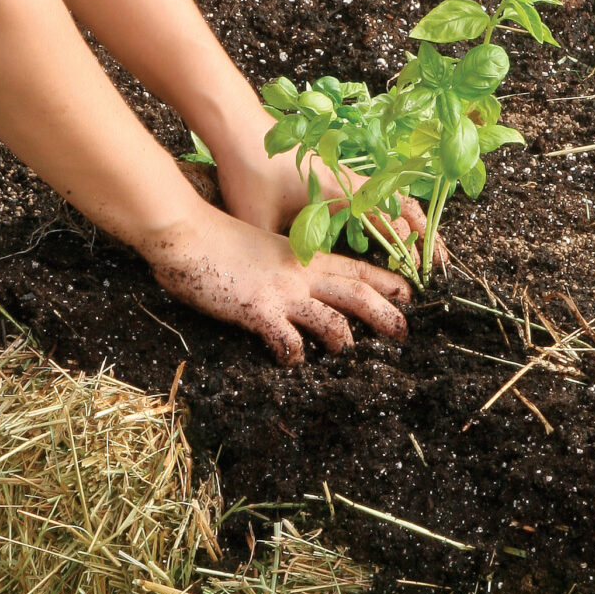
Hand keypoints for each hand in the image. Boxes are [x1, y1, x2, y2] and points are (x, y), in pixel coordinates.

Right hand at [143, 198, 411, 364]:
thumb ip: (278, 264)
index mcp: (302, 254)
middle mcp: (299, 273)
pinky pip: (287, 339)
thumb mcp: (259, 247)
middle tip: (405, 333)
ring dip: (346, 338)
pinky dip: (293, 355)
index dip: (385, 281)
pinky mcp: (257, 310)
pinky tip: (288, 362)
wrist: (186, 231)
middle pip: (356, 291)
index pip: (354, 267)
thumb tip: (285, 284)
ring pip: (332, 317)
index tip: (408, 293)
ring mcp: (281, 291)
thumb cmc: (215, 238)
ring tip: (351, 353)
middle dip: (385, 312)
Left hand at [213, 118, 432, 268]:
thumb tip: (296, 282)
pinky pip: (371, 192)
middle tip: (438, 260)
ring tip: (422, 244)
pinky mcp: (331, 172)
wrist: (238, 129)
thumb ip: (280, 251)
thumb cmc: (248, 172)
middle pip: (400, 206)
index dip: (408, 245)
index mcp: (340, 194)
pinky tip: (385, 223)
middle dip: (422, 234)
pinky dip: (387, 207)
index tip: (419, 268)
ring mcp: (342, 175)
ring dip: (407, 219)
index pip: (389, 220)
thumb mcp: (260, 220)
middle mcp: (349, 183)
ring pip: (389, 197)